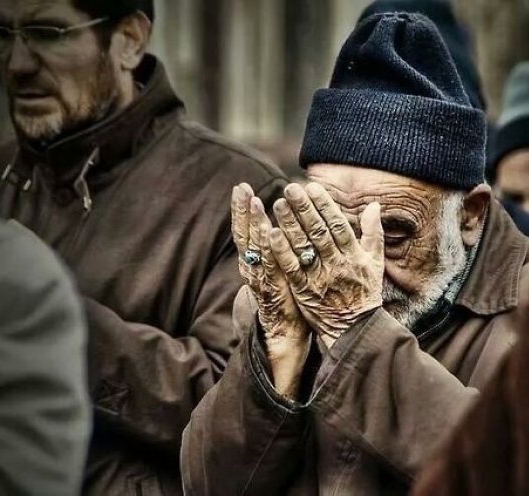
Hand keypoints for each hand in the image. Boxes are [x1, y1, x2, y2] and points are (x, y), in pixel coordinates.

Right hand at [231, 184, 309, 397]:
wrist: (287, 336)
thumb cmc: (288, 299)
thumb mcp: (283, 270)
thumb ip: (281, 247)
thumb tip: (280, 225)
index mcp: (258, 261)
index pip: (248, 231)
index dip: (244, 210)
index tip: (242, 187)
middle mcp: (255, 268)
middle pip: (245, 235)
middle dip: (242, 211)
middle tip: (240, 187)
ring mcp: (261, 280)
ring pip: (253, 248)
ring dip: (252, 224)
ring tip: (252, 201)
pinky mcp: (271, 291)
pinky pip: (268, 266)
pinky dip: (266, 248)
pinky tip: (267, 231)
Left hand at [269, 183, 383, 348]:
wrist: (355, 330)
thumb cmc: (365, 293)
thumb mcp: (376, 262)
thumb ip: (374, 232)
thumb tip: (374, 205)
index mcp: (355, 255)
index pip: (338, 225)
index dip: (325, 205)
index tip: (312, 187)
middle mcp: (337, 264)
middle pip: (318, 232)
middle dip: (304, 208)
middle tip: (290, 189)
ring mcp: (320, 278)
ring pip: (303, 247)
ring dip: (290, 224)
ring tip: (277, 204)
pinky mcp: (304, 291)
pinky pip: (291, 268)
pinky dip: (281, 251)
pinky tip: (271, 234)